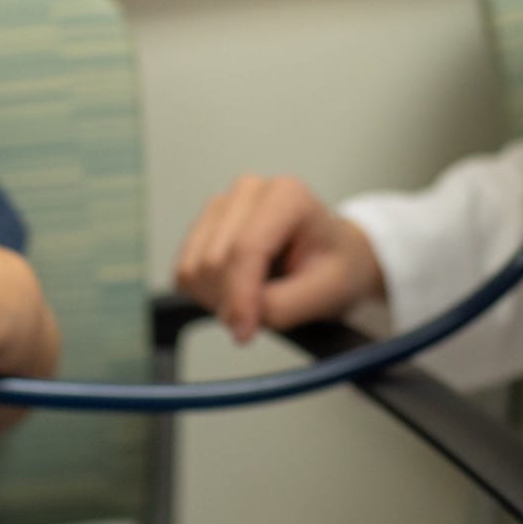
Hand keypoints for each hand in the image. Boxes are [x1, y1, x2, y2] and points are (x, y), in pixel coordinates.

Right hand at [175, 174, 383, 342]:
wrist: (335, 257)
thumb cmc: (337, 267)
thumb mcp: (328, 292)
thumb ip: (284, 305)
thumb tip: (238, 316)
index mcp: (287, 196)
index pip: (246, 248)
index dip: (240, 296)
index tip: (245, 332)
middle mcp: (250, 191)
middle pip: (215, 260)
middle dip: (231, 300)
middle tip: (261, 318)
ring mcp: (223, 205)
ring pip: (193, 266)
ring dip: (216, 298)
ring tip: (254, 301)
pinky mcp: (204, 225)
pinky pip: (185, 271)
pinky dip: (204, 293)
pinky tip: (237, 291)